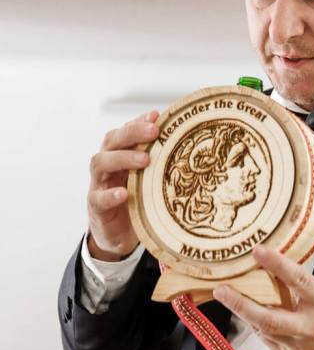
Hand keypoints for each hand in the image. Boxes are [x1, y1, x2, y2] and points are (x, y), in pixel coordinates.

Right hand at [86, 111, 158, 260]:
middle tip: (153, 131)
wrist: (117, 233)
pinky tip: (124, 193)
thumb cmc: (137, 199)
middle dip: (132, 133)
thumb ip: (158, 158)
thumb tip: (180, 138)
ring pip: (101, 163)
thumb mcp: (149, 177)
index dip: (138, 122)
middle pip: (112, 141)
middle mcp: (106, 164)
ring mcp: (98, 184)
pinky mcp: (96, 206)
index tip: (157, 116)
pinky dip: (110, 195)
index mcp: (119, 153)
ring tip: (144, 160)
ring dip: (122, 158)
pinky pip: (99, 198)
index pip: (124, 131)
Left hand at [212, 246, 313, 349]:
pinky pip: (266, 340)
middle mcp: (308, 328)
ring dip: (242, 311)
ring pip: (261, 329)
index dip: (278, 265)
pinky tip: (248, 313)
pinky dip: (255, 324)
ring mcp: (296, 347)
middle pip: (268, 319)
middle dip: (241, 304)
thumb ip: (301, 287)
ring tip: (226, 294)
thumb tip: (271, 268)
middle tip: (221, 289)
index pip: (298, 281)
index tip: (258, 250)